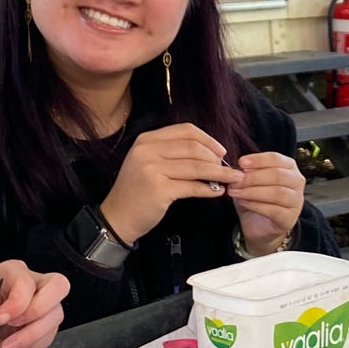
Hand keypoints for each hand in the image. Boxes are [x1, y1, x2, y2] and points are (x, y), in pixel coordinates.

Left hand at [0, 262, 67, 347]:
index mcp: (12, 272)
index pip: (26, 282)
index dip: (16, 303)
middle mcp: (34, 283)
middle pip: (58, 286)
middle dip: (37, 311)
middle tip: (15, 325)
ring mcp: (46, 302)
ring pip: (56, 315)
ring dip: (31, 336)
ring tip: (7, 345)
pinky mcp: (48, 322)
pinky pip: (49, 336)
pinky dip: (31, 346)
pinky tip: (14, 346)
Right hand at [101, 123, 241, 244]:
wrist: (117, 217)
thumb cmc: (137, 190)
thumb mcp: (149, 162)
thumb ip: (172, 153)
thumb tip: (210, 152)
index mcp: (147, 140)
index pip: (185, 131)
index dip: (208, 139)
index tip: (221, 151)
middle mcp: (148, 151)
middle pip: (193, 148)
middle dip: (216, 158)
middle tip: (229, 168)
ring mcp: (152, 170)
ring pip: (196, 167)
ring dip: (218, 173)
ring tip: (232, 179)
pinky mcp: (159, 190)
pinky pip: (192, 186)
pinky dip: (209, 189)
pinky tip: (217, 191)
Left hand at [231, 152, 305, 254]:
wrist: (258, 225)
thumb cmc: (256, 198)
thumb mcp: (250, 181)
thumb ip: (247, 172)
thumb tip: (238, 168)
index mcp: (289, 167)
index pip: (276, 159)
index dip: (258, 160)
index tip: (241, 162)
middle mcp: (296, 182)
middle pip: (277, 175)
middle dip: (253, 177)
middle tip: (235, 180)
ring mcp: (296, 201)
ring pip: (277, 193)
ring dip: (252, 192)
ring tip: (235, 192)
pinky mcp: (290, 218)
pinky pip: (274, 210)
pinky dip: (256, 205)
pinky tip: (243, 202)